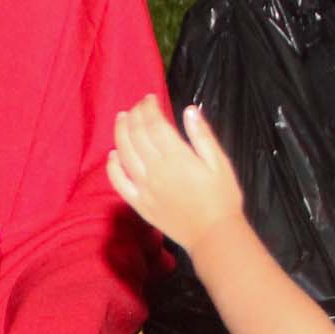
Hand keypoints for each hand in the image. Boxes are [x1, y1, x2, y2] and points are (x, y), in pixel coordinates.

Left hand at [107, 98, 242, 250]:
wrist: (213, 235)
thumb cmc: (222, 198)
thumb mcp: (220, 163)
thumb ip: (202, 136)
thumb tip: (189, 110)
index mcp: (177, 157)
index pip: (154, 124)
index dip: (149, 108)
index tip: (150, 98)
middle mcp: (155, 169)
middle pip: (137, 135)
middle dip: (134, 115)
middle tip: (136, 106)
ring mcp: (144, 187)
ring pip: (124, 153)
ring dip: (120, 132)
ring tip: (121, 118)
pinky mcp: (138, 203)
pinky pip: (119, 182)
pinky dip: (113, 166)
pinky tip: (112, 155)